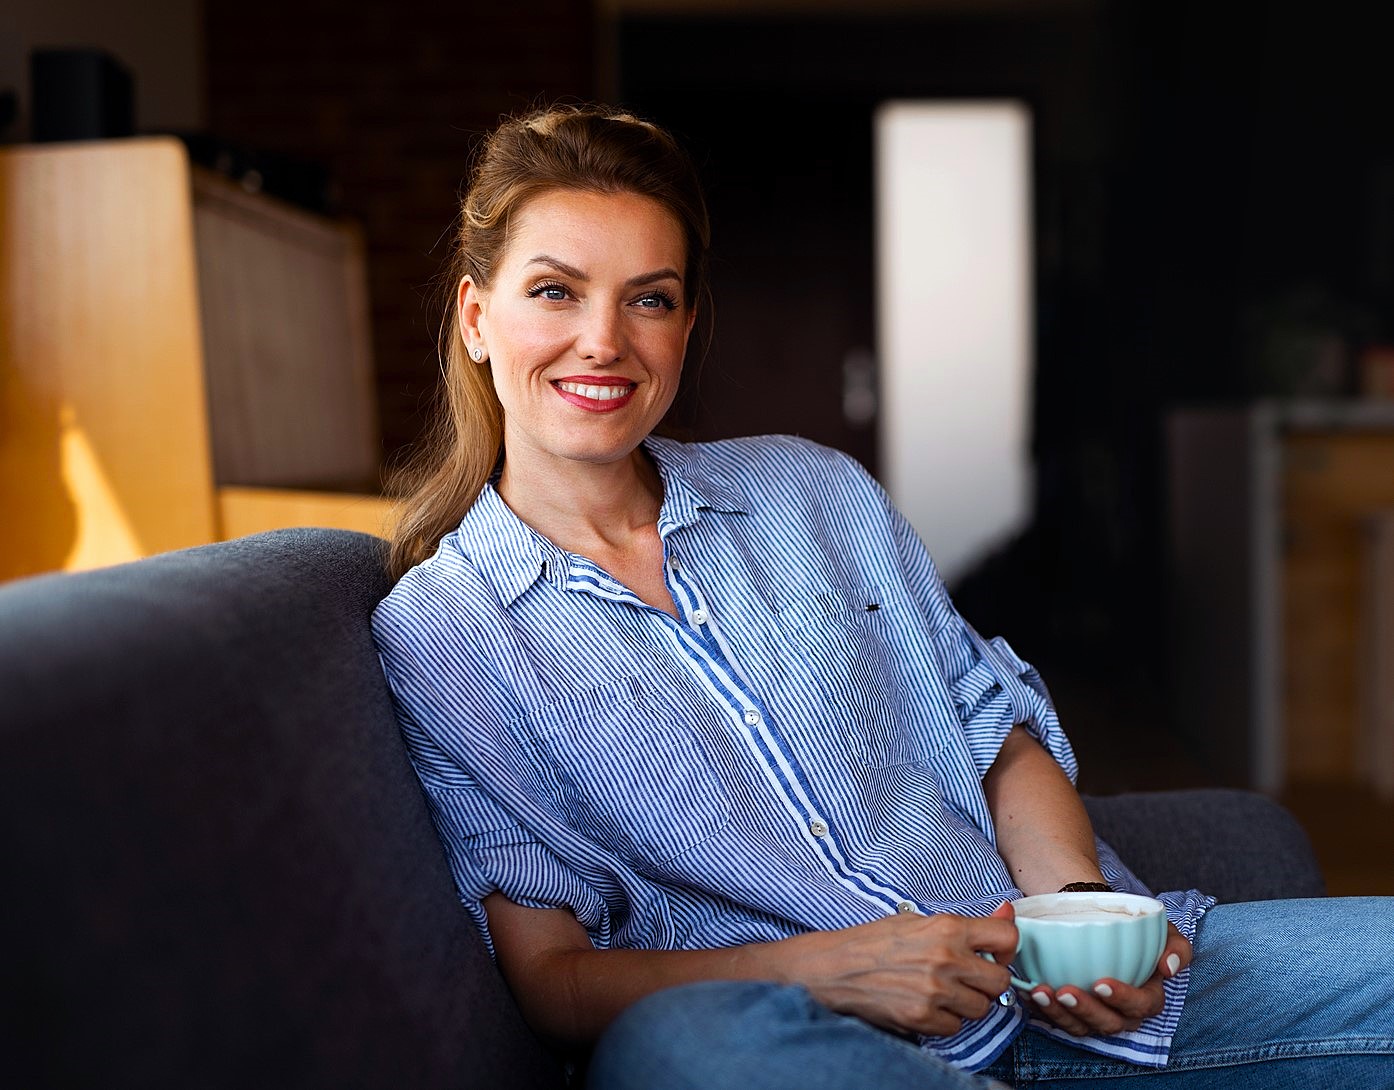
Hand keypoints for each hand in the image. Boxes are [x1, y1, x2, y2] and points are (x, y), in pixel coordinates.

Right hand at [790, 903, 1017, 1037]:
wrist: (835, 968)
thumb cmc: (874, 942)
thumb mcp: (918, 921)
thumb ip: (966, 923)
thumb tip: (1007, 911)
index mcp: (947, 927)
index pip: (1007, 936)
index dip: (1006, 947)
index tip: (993, 952)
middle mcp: (946, 958)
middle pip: (1000, 980)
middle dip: (986, 980)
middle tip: (965, 976)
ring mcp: (936, 991)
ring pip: (981, 1008)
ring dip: (965, 1002)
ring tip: (939, 990)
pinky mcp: (924, 1018)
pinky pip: (956, 1027)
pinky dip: (944, 1020)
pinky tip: (925, 1004)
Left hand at [1023, 922, 1191, 1036]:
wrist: (1097, 917)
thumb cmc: (1134, 929)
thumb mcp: (1163, 932)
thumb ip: (1176, 947)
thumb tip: (1168, 967)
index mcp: (1147, 997)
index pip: (1141, 1006)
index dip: (1123, 999)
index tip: (1101, 983)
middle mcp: (1121, 1013)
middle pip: (1107, 1023)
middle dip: (1085, 1010)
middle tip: (1065, 991)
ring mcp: (1093, 1015)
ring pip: (1079, 1026)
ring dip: (1058, 1013)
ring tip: (1040, 992)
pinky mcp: (1069, 1012)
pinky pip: (1055, 1018)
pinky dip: (1039, 1009)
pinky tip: (1028, 993)